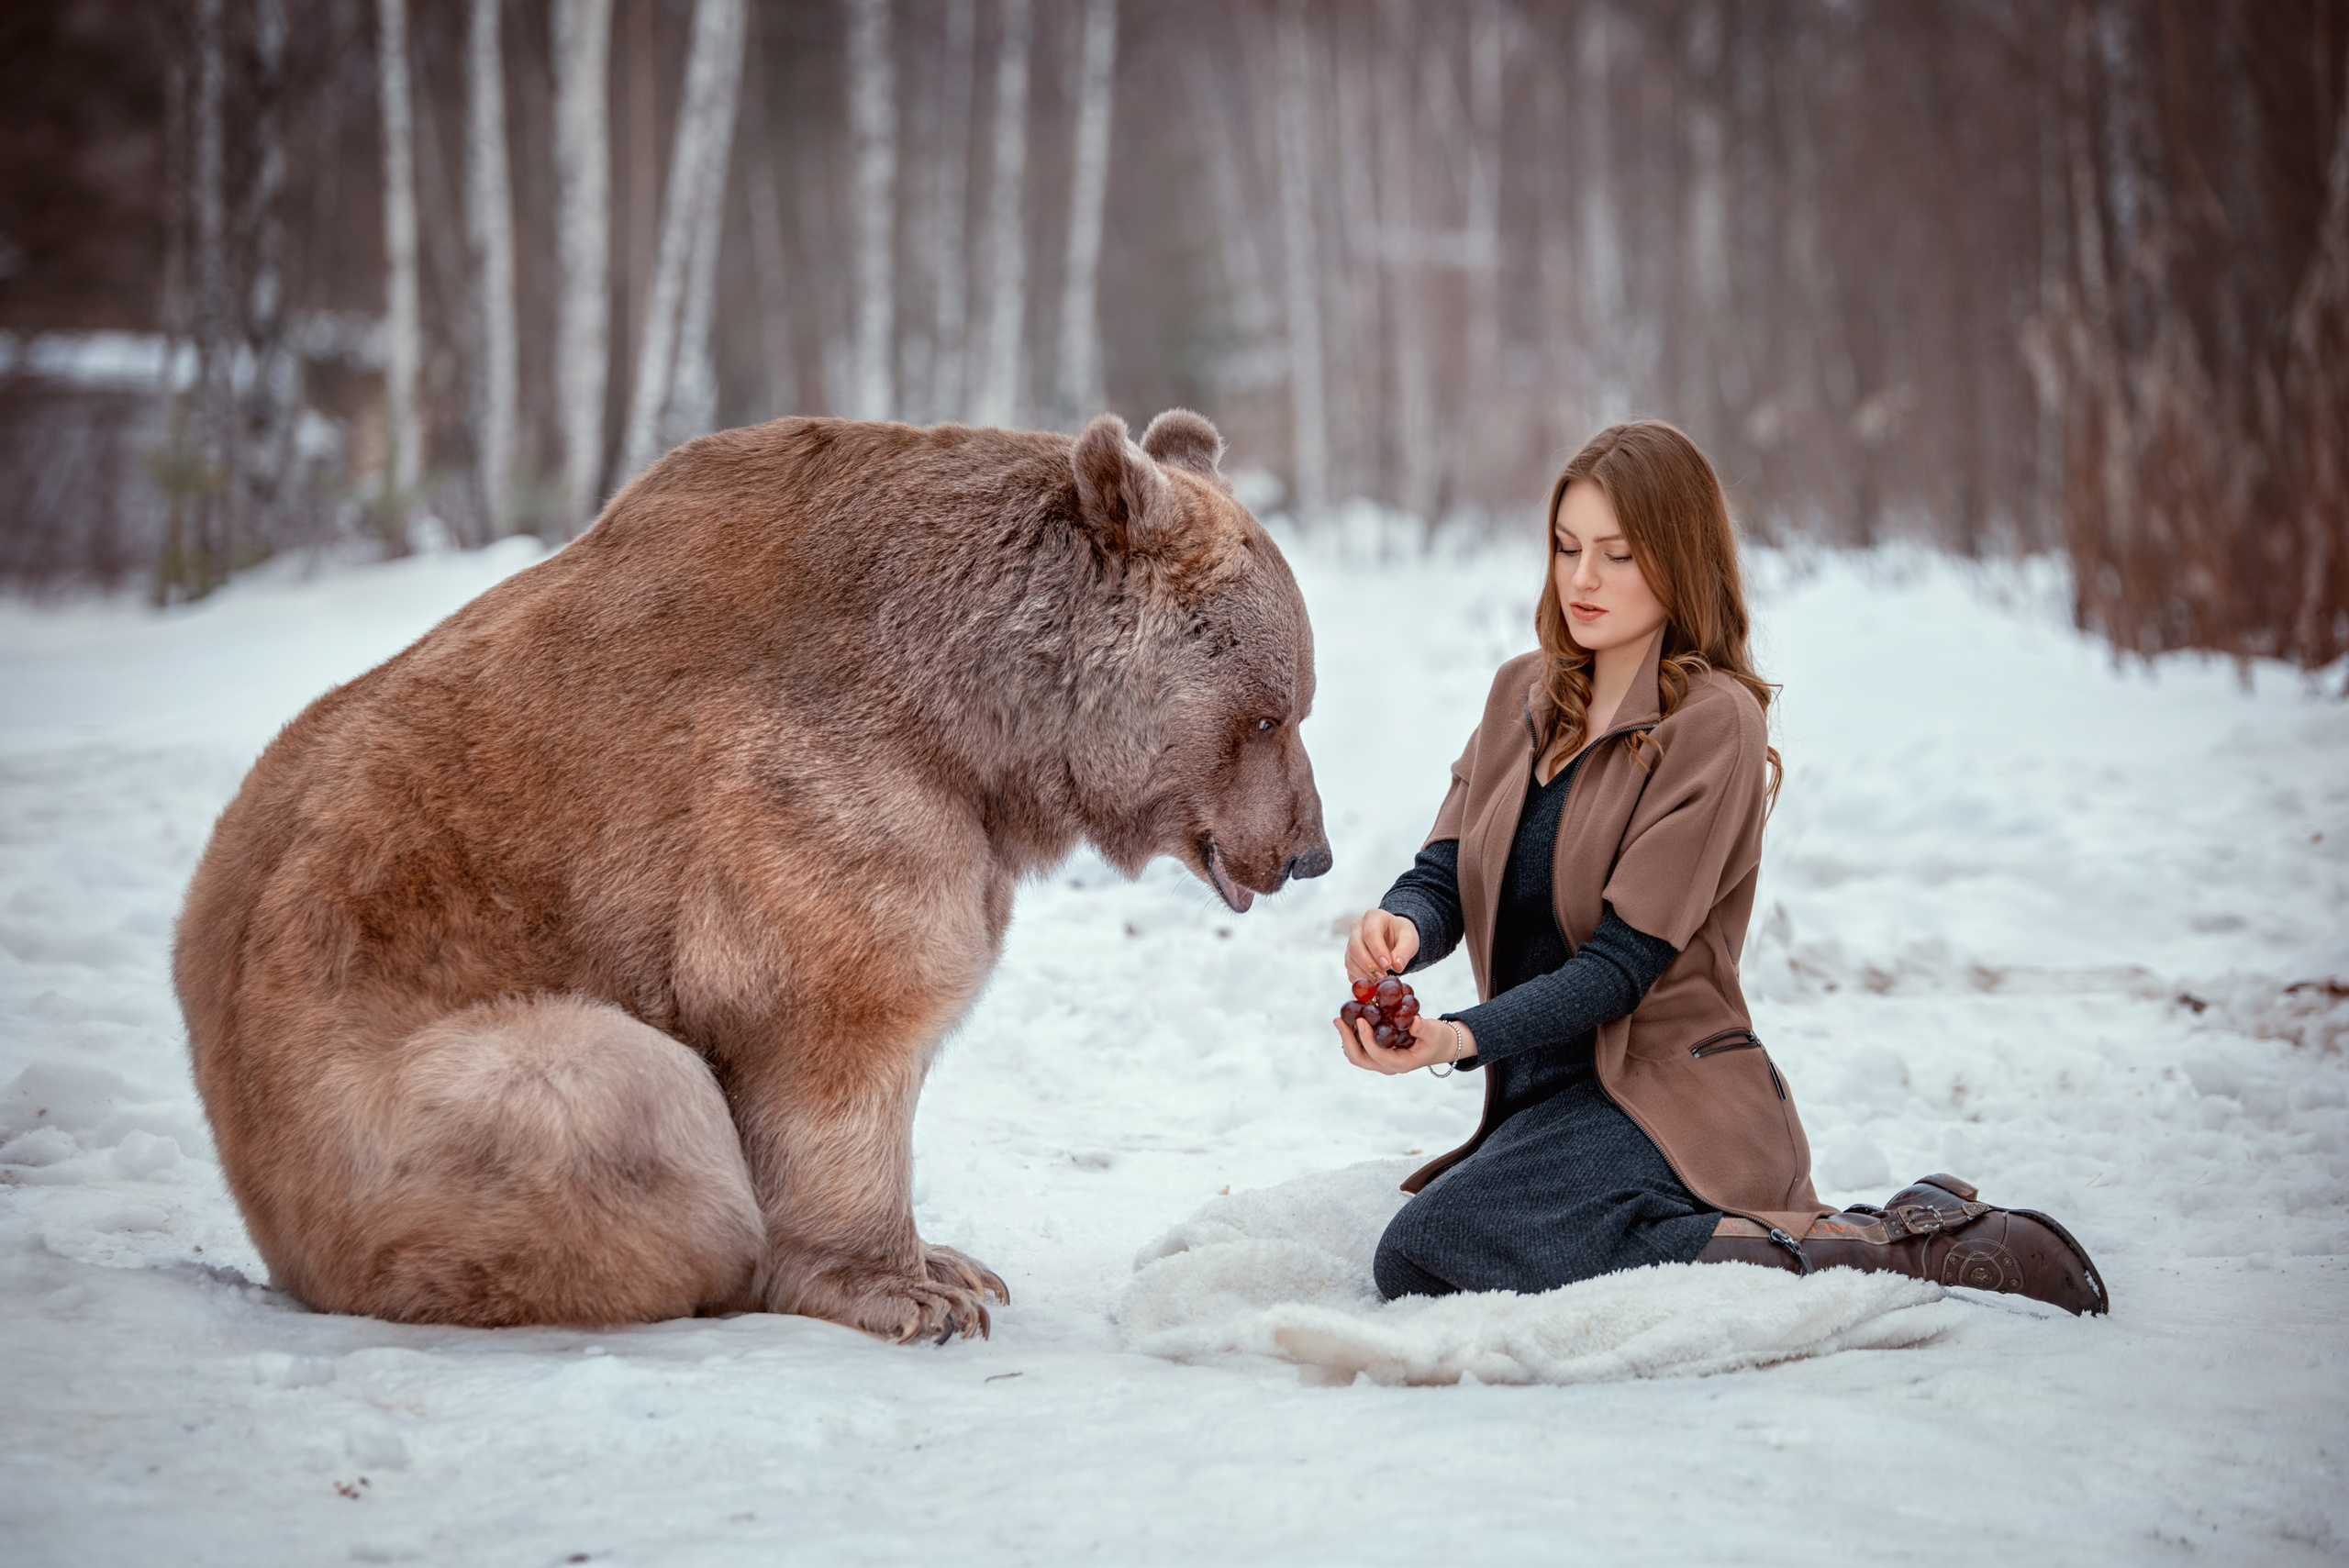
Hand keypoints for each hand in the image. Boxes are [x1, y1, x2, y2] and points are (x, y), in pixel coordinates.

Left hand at [1334, 1009, 1473, 1075]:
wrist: (1441, 1045)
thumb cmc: (1438, 1039)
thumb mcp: (1435, 1032)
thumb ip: (1424, 1028)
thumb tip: (1412, 1021)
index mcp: (1400, 1063)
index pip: (1377, 1054)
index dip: (1366, 1038)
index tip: (1360, 1019)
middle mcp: (1387, 1065)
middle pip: (1359, 1058)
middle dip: (1346, 1040)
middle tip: (1338, 1019)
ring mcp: (1381, 1061)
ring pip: (1356, 1054)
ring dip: (1346, 1037)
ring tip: (1342, 1017)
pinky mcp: (1379, 1053)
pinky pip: (1360, 1047)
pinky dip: (1353, 1035)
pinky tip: (1352, 1018)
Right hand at [1345, 909, 1420, 981]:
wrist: (1394, 937)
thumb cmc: (1401, 935)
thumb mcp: (1410, 939)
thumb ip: (1405, 951)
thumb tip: (1397, 966)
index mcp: (1374, 916)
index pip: (1370, 933)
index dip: (1377, 951)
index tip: (1388, 965)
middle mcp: (1358, 927)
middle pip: (1355, 946)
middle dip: (1369, 964)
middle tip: (1383, 976)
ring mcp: (1350, 942)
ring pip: (1350, 960)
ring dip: (1364, 973)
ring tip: (1380, 980)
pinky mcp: (1350, 956)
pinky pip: (1350, 970)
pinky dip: (1360, 978)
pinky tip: (1373, 981)